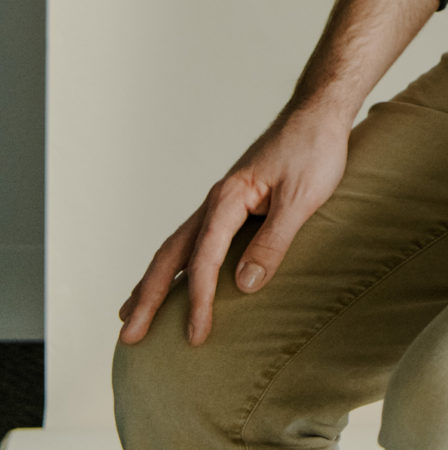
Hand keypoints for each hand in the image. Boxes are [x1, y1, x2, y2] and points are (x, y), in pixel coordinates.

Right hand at [117, 103, 351, 347]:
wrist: (318, 113)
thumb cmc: (314, 150)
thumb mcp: (301, 197)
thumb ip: (273, 240)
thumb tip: (244, 286)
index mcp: (228, 199)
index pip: (204, 259)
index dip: (198, 300)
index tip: (196, 336)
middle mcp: (216, 202)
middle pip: (170, 254)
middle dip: (148, 296)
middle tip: (128, 336)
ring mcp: (222, 203)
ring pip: (176, 247)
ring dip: (153, 281)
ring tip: (130, 312)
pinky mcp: (234, 204)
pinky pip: (194, 240)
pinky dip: (175, 264)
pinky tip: (174, 278)